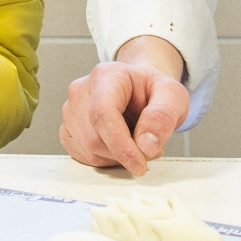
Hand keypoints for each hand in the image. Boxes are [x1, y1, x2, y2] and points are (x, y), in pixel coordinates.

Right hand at [59, 35, 189, 176]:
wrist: (140, 89)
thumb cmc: (153, 90)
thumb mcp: (173, 96)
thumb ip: (163, 117)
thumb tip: (146, 146)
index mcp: (105, 76)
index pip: (102, 114)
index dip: (120, 144)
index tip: (140, 164)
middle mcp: (80, 91)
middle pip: (94, 138)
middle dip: (124, 153)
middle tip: (150, 147)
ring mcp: (70, 111)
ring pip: (88, 151)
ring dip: (117, 158)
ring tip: (135, 140)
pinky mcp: (67, 129)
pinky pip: (83, 157)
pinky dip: (105, 160)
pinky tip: (119, 146)